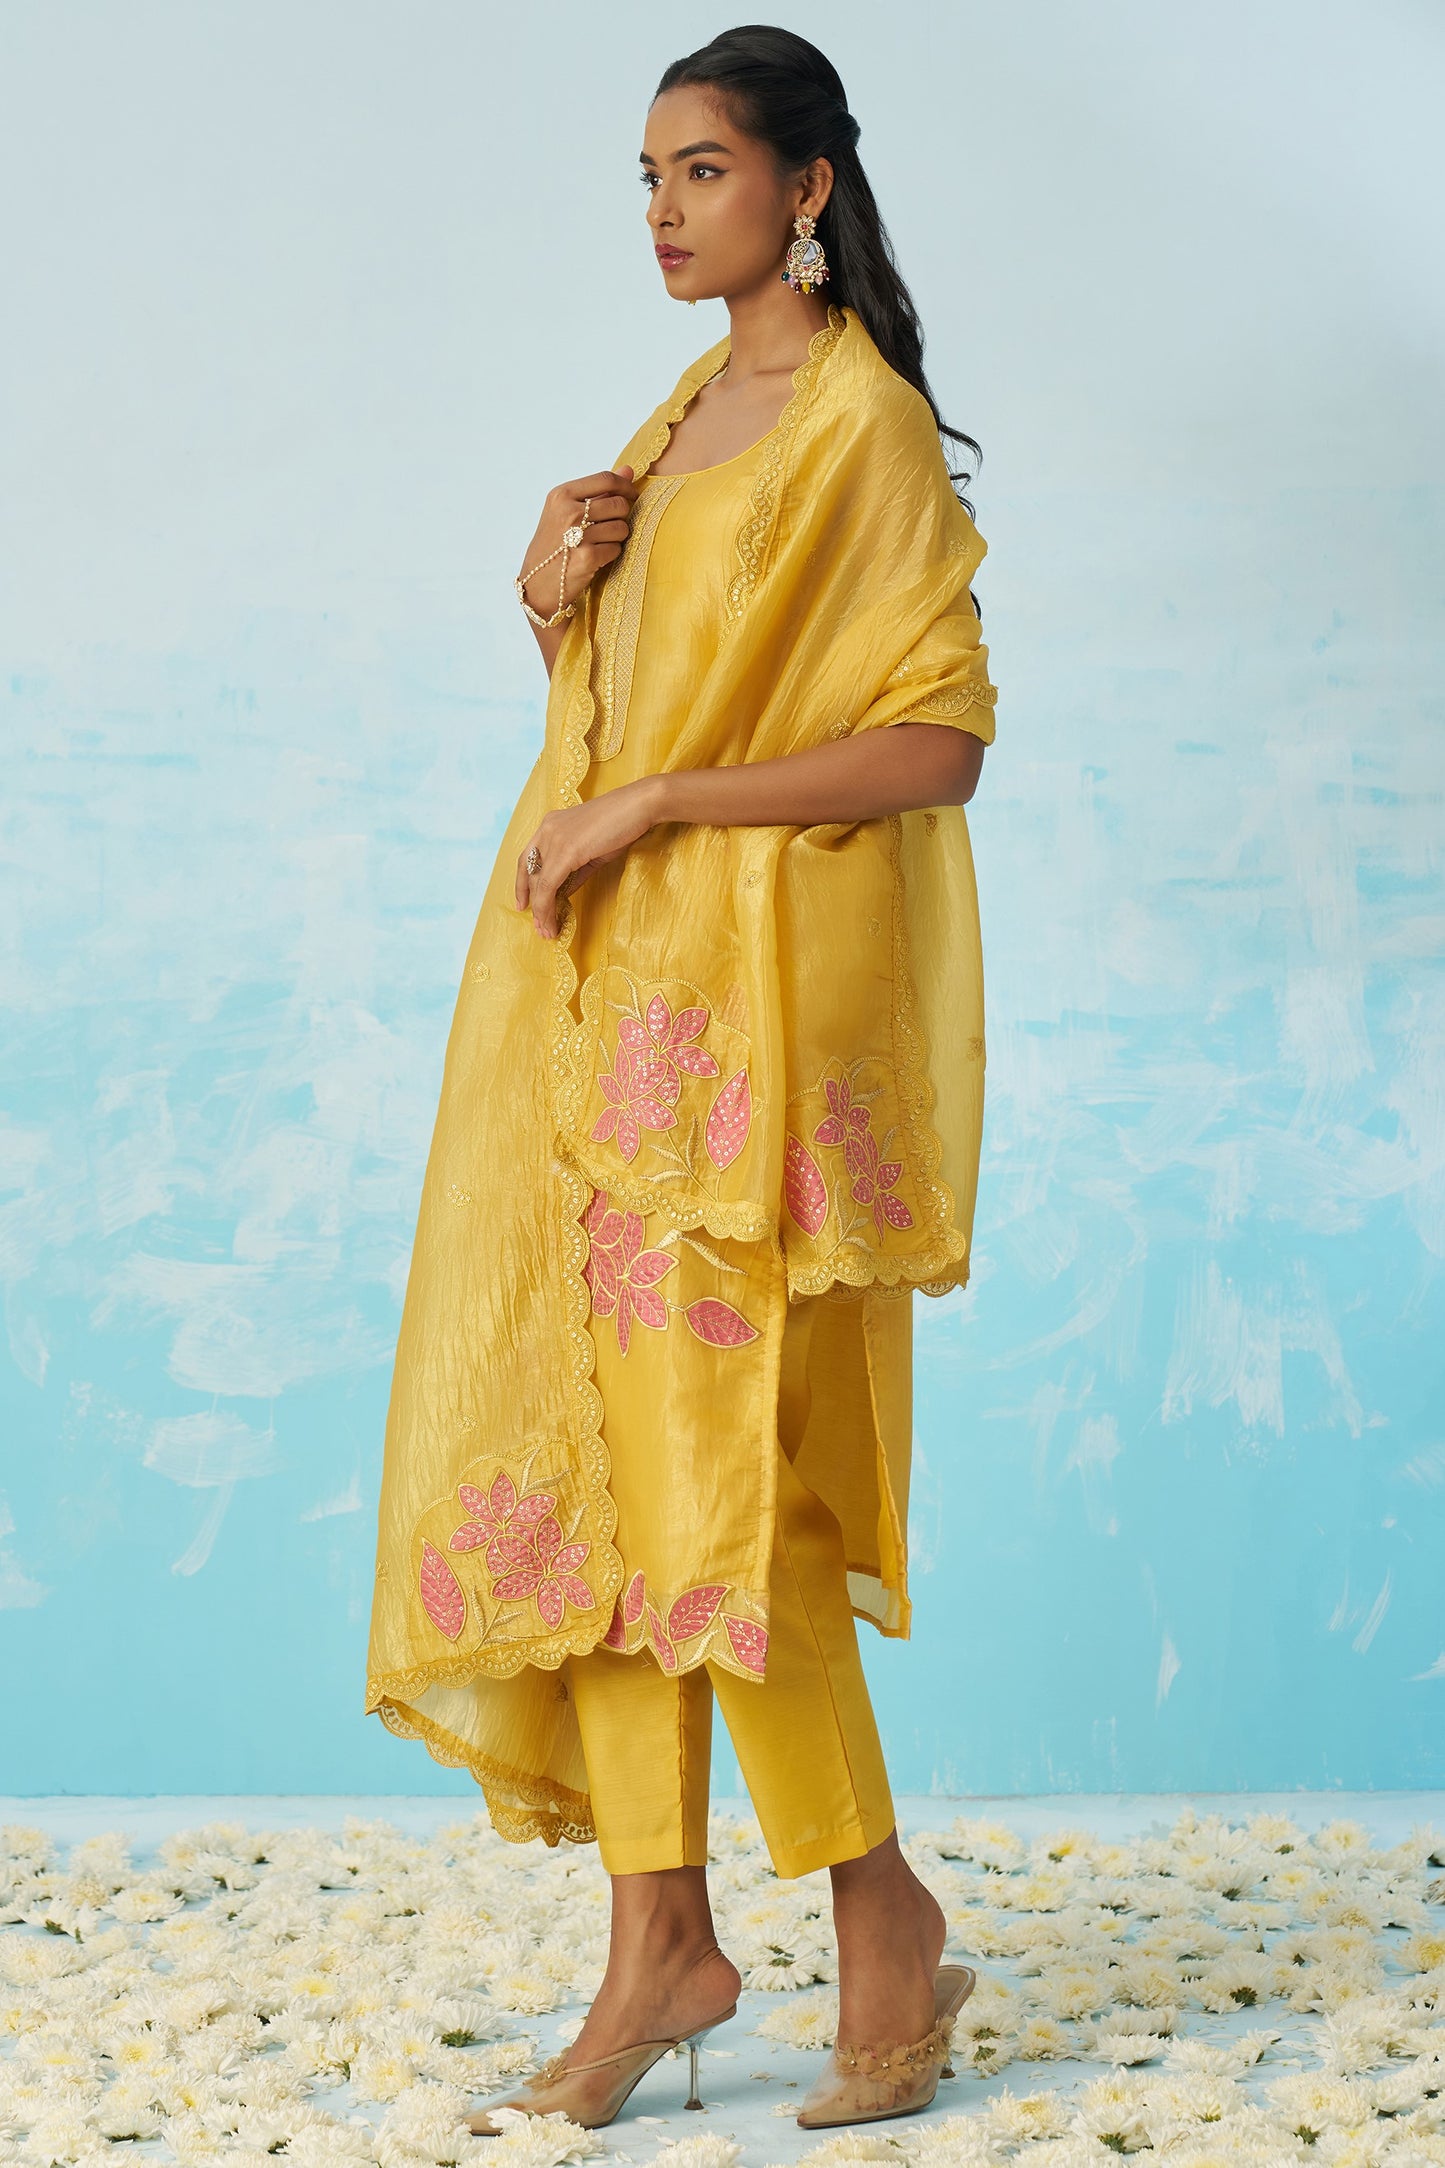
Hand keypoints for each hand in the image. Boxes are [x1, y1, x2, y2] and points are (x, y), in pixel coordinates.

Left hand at [516, 778, 663, 937]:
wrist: (638, 806)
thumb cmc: (622, 825)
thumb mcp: (592, 851)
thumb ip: (574, 871)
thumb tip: (563, 893)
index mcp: (550, 825)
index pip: (527, 858)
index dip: (523, 884)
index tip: (523, 904)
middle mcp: (546, 830)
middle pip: (528, 873)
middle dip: (532, 903)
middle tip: (539, 927)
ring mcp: (554, 839)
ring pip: (538, 883)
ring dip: (541, 911)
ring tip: (547, 931)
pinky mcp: (566, 851)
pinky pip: (549, 885)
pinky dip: (548, 906)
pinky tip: (552, 920)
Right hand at [517, 466, 637, 622]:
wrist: (536, 582)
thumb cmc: (555, 543)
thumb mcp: (567, 511)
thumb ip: (599, 491)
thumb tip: (629, 470)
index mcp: (561, 495)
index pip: (605, 479)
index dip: (625, 486)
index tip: (631, 495)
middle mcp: (568, 512)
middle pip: (618, 504)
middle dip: (621, 516)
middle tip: (609, 527)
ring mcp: (578, 535)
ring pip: (621, 528)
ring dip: (617, 537)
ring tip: (600, 543)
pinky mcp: (587, 558)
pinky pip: (616, 549)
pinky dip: (611, 554)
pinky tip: (596, 557)